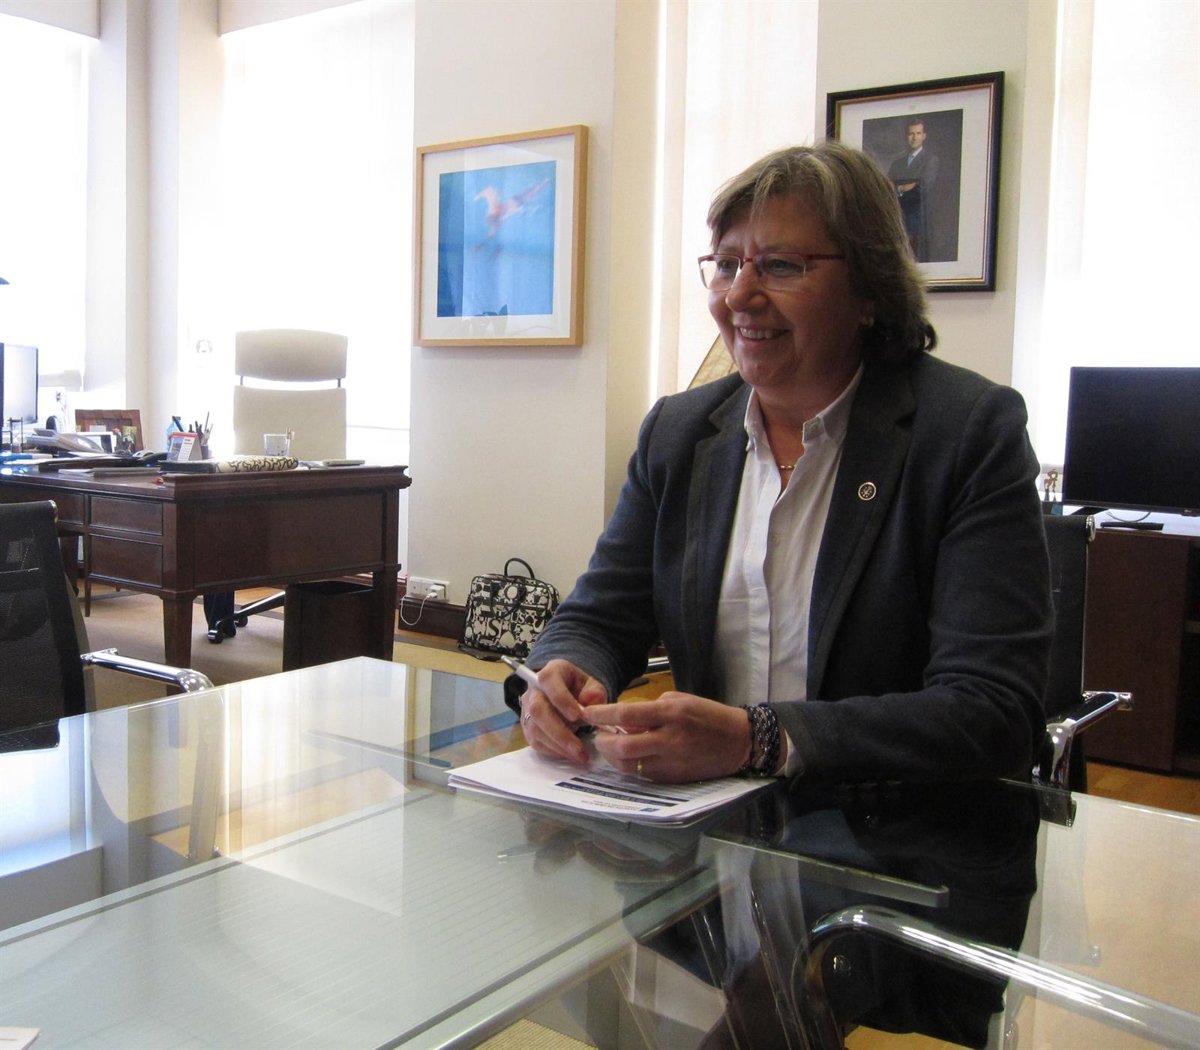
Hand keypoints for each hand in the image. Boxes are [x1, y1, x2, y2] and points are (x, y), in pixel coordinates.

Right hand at [519, 658, 608, 765]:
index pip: (548, 681)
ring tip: (579, 755)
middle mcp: (534, 691)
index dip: (561, 699)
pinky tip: (570, 754)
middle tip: (579, 748)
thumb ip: (595, 692)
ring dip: (558, 745)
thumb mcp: (593, 686)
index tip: (578, 716)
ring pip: (535, 729)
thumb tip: (589, 700)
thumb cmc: (581, 689)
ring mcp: (527, 710)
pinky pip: (536, 742)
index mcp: (551, 673)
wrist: (570, 695)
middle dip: (559, 732)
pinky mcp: (528, 728)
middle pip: (538, 710)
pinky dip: (554, 751)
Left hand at [583, 692, 752, 782]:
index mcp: (671, 713)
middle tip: (598, 734)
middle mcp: (669, 739)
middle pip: (623, 747)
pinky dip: (629, 766)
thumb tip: (623, 719)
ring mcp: (671, 762)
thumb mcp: (680, 700)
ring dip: (612, 757)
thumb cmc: (709, 716)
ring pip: (629, 766)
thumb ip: (651, 709)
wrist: (739, 741)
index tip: (587, 713)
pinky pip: (642, 774)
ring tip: (610, 746)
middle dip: (603, 742)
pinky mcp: (673, 778)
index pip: (627, 715)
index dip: (602, 715)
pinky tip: (628, 757)